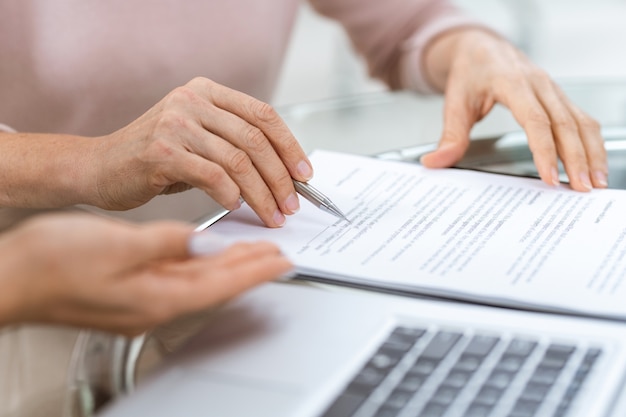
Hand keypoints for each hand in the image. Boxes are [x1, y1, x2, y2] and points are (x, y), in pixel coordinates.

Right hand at [0, 213, 291, 335]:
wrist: (12, 277)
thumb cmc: (53, 263)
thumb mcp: (116, 247)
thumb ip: (166, 245)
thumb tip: (204, 244)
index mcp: (157, 297)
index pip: (223, 284)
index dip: (256, 269)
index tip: (283, 259)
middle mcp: (156, 302)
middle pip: (217, 284)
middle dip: (250, 267)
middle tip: (278, 252)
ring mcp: (144, 299)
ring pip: (200, 279)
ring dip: (229, 264)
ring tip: (253, 249)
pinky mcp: (132, 290)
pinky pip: (180, 275)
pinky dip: (201, 261)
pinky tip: (206, 251)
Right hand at [95, 77, 311, 226]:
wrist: (97, 168)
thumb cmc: (153, 160)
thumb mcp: (198, 140)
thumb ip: (234, 146)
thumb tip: (283, 174)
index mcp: (207, 93)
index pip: (263, 115)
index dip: (290, 146)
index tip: (305, 174)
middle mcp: (192, 101)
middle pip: (255, 139)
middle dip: (280, 177)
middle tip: (291, 205)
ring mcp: (176, 124)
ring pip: (238, 161)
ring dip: (261, 194)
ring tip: (271, 215)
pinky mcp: (161, 151)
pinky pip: (212, 175)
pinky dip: (230, 194)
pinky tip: (234, 207)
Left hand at [419, 29, 606, 191]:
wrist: (481, 48)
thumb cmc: (470, 72)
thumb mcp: (454, 103)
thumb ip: (450, 135)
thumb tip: (436, 162)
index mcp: (512, 82)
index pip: (535, 119)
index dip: (544, 149)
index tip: (550, 176)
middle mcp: (539, 84)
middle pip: (565, 124)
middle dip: (576, 158)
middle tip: (579, 188)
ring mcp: (553, 89)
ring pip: (581, 121)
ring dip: (591, 152)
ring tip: (595, 182)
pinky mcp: (559, 97)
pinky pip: (582, 119)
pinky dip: (592, 142)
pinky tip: (594, 163)